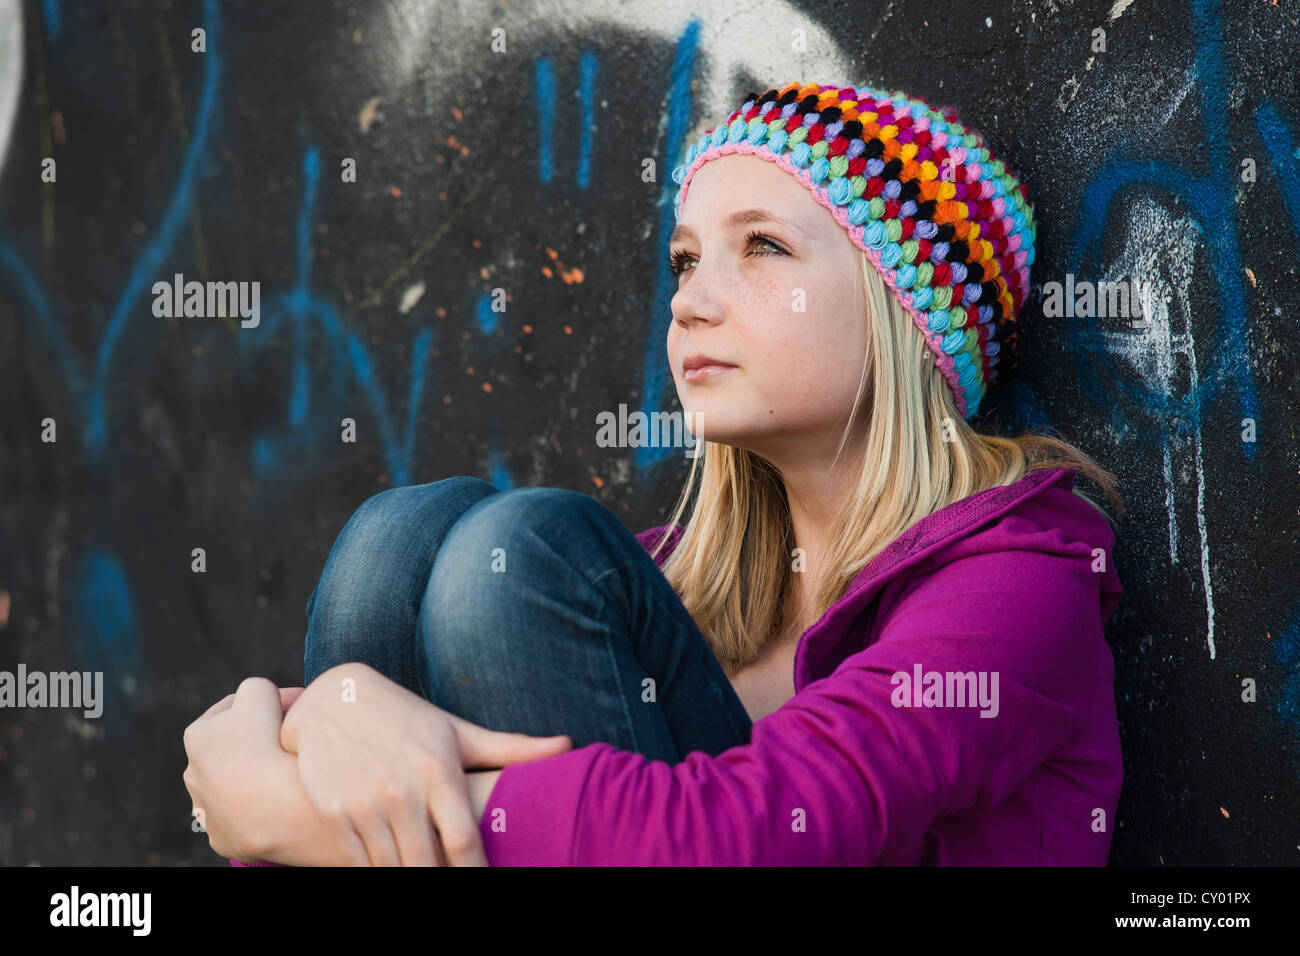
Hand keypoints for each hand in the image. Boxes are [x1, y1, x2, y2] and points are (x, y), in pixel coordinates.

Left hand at [182, 678, 306, 861]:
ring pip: (236, 784)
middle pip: (234, 747)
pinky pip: (244, 816)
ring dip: (256, 777)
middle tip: (290, 741)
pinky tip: (277, 803)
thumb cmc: (263, 743)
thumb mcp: (259, 690)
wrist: (271, 807)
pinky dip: (259, 809)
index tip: (296, 709)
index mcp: (198, 735)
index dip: (269, 704)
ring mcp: (206, 808)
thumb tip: (273, 702)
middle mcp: (193, 772)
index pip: (237, 707)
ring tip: (284, 775)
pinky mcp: (223, 836)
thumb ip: (258, 686)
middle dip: (259, 741)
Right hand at [279, 662, 571, 865]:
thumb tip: (568, 745)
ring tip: (427, 878)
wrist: (332, 699)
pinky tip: (393, 871)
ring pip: (390, 869)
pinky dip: (375, 873)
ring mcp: (362, 804)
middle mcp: (400, 791)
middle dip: (442, 883)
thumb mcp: (456, 731)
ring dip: (408, 879)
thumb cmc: (407, 718)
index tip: (489, 884)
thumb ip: (511, 748)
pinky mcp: (333, 813)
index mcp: (438, 772)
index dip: (478, 876)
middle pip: (426, 866)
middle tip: (457, 885)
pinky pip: (357, 864)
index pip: (465, 842)